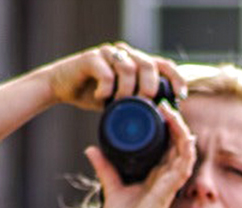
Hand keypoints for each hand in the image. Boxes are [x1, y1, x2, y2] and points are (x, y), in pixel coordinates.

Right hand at [44, 43, 184, 110]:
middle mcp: (125, 54)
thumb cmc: (94, 94)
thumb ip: (138, 103)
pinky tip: (101, 98)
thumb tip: (162, 120)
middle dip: (150, 87)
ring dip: (127, 91)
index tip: (180, 97)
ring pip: (128, 67)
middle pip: (148, 63)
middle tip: (144, 104)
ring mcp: (108, 53)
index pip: (163, 64)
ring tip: (119, 104)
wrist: (61, 86)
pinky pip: (105, 72)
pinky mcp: (91, 57)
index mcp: (136, 62)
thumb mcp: (121, 101)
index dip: (176, 79)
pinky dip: (106, 89)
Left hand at [83, 104, 195, 207]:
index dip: (165, 125)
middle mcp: (166, 174)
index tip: (154, 107)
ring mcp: (171, 180)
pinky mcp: (172, 186)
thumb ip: (105, 167)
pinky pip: (185, 161)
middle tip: (161, 102)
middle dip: (173, 120)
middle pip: (177, 141)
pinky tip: (181, 130)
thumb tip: (91, 149)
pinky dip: (185, 144)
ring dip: (180, 127)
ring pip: (184, 146)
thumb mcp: (111, 186)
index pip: (166, 143)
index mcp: (155, 173)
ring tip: (169, 109)